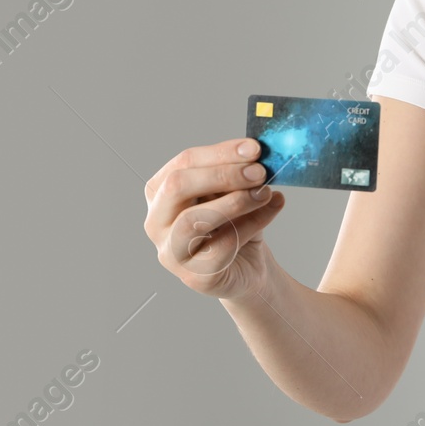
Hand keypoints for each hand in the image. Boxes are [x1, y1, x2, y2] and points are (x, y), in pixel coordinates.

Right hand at [144, 138, 286, 302]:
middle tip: (259, 171)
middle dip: (222, 174)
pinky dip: (250, 225)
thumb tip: (257, 156)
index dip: (220, 153)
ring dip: (235, 202)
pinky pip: (220, 247)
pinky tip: (269, 212)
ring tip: (264, 193)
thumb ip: (240, 174)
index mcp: (160, 192)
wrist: (249, 268)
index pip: (183, 162)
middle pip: (177, 186)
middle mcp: (156, 221)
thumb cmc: (236, 224)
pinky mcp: (193, 276)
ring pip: (193, 219)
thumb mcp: (236, 192)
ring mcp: (170, 252)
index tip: (254, 149)